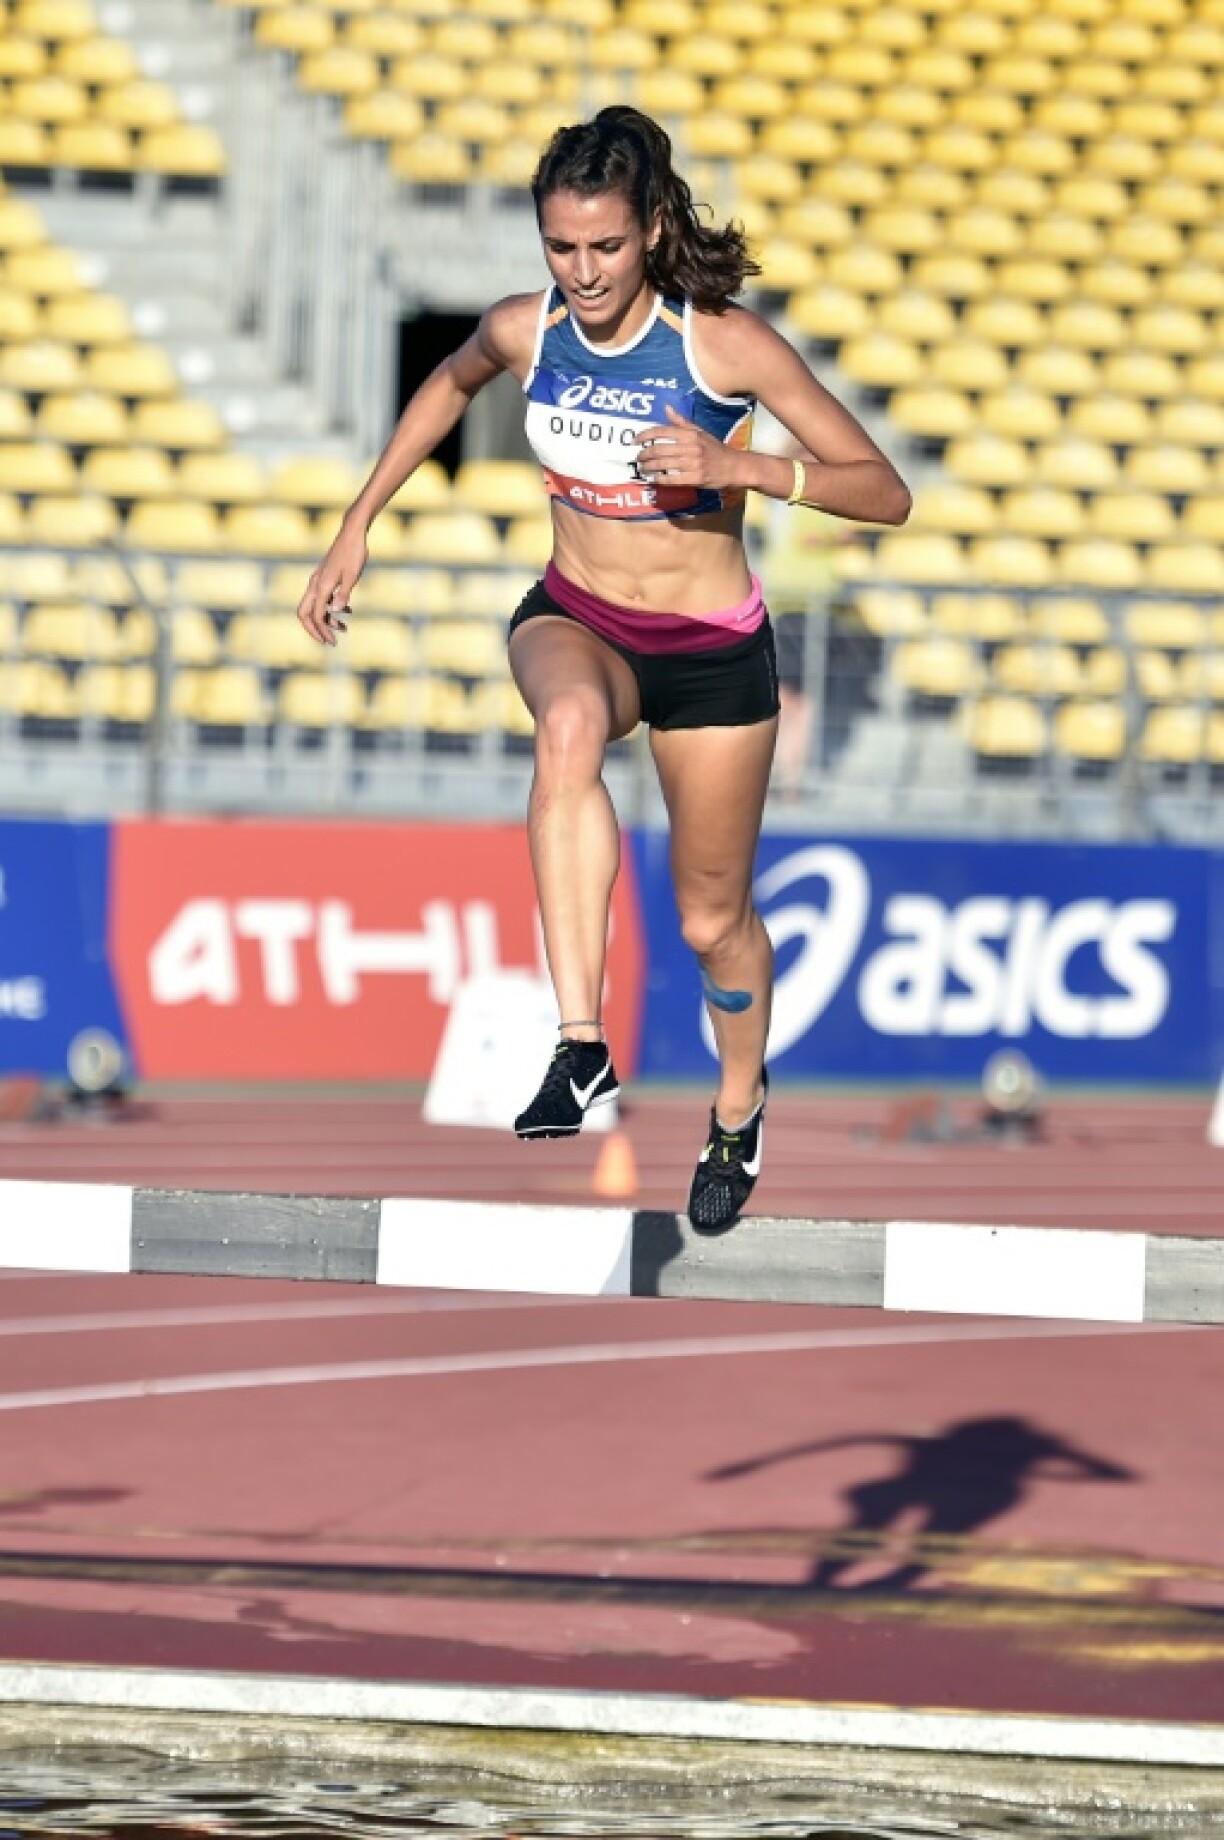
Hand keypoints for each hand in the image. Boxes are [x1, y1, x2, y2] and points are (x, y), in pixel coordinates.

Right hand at [297, 519, 368, 645]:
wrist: (352, 533)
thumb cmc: (354, 552)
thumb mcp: (352, 575)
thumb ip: (343, 594)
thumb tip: (335, 610)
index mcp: (321, 585)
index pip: (316, 615)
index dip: (322, 631)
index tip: (332, 642)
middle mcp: (315, 584)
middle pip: (305, 613)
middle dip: (315, 630)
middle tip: (329, 641)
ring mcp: (318, 580)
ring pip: (315, 607)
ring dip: (327, 620)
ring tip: (345, 629)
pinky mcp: (324, 578)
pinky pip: (322, 598)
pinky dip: (331, 608)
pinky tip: (347, 612)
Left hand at [633, 403, 746, 491]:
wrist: (734, 466)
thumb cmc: (715, 449)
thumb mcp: (700, 432)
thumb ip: (681, 422)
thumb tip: (667, 408)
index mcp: (691, 434)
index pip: (663, 431)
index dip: (646, 435)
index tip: (635, 440)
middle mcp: (691, 447)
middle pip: (660, 449)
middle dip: (645, 454)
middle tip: (638, 458)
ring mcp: (693, 463)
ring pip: (664, 464)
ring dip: (649, 467)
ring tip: (642, 469)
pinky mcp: (696, 479)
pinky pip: (673, 479)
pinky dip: (660, 480)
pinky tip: (653, 480)